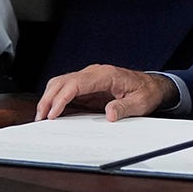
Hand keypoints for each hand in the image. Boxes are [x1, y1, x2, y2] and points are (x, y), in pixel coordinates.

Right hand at [36, 64, 179, 121]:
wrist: (151, 86)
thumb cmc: (146, 92)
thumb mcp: (140, 103)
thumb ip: (124, 108)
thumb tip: (109, 114)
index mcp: (105, 75)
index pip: (76, 84)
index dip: (61, 98)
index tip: (53, 113)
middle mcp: (94, 73)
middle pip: (63, 81)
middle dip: (48, 99)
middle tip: (41, 118)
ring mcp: (89, 78)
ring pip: (61, 83)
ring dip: (49, 98)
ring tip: (42, 116)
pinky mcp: (87, 86)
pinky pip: (66, 89)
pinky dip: (56, 99)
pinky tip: (52, 111)